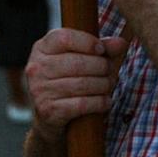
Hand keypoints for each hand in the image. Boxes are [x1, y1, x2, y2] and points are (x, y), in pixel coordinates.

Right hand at [25, 28, 128, 142]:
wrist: (49, 118)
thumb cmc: (68, 80)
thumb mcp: (81, 59)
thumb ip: (102, 49)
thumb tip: (121, 42)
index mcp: (41, 48)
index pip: (64, 38)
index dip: (87, 42)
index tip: (101, 50)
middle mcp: (36, 68)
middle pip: (77, 62)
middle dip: (101, 66)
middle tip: (112, 71)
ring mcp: (40, 90)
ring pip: (82, 84)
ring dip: (103, 85)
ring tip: (110, 85)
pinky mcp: (48, 110)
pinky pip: (81, 104)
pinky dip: (99, 103)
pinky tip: (106, 102)